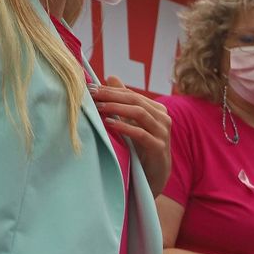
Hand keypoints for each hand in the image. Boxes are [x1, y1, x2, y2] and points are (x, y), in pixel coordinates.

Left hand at [94, 78, 171, 192]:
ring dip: (116, 108)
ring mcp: (162, 133)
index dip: (111, 90)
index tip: (90, 88)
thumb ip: (124, 101)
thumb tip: (111, 78)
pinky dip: (124, 127)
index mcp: (157, 110)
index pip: (132, 94)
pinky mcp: (158, 147)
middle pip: (136, 100)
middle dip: (111, 96)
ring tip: (98, 108)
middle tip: (91, 95)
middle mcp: (163, 118)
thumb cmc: (141, 148)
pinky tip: (109, 124)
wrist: (154, 175)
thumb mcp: (132, 123)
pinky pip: (140, 133)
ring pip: (139, 113)